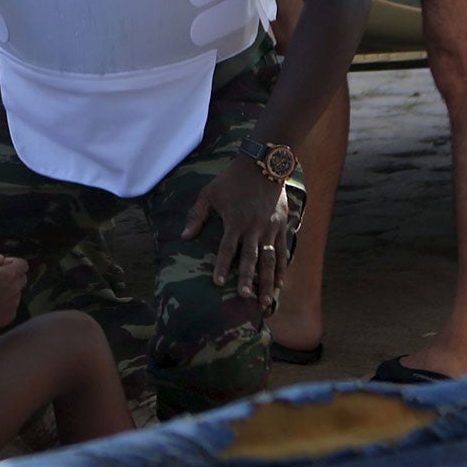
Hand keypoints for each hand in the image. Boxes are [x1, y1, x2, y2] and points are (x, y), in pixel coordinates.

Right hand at [0, 253, 25, 336]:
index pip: (23, 264)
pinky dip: (4, 302)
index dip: (13, 261)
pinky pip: (11, 304)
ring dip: (7, 289)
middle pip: (22, 277)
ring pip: (16, 291)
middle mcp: (15, 289)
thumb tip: (0, 258)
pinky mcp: (10, 316)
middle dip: (12, 275)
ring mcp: (14, 304)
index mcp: (8, 276)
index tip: (1, 264)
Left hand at [184, 160, 288, 306]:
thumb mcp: (210, 193)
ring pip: (269, 260)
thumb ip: (197, 215)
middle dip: (247, 279)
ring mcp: (269, 228)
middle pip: (250, 258)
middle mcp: (253, 228)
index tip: (218, 282)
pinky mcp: (281, 227)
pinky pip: (282, 251)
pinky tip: (280, 284)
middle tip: (245, 298)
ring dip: (267, 281)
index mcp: (235, 221)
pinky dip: (282, 268)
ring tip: (265, 301)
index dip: (222, 266)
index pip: (227, 248)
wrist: (262, 165)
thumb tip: (184, 237)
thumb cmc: (232, 180)